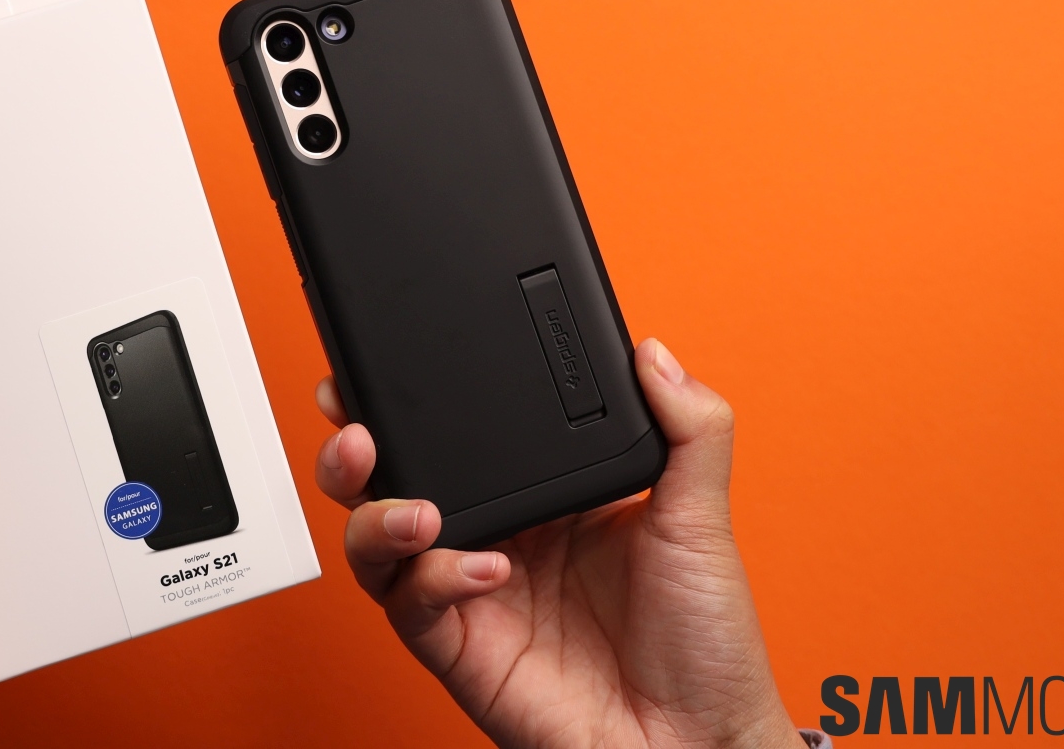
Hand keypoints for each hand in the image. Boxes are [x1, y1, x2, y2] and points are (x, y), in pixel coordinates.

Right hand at [315, 338, 798, 748]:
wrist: (700, 742)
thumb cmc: (706, 646)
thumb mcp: (703, 518)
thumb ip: (690, 429)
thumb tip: (656, 354)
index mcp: (542, 497)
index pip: (462, 436)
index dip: (412, 402)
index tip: (385, 361)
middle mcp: (496, 538)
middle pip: (394, 482)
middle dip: (357, 450)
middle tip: (357, 428)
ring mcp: (471, 595)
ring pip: (378, 543)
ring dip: (376, 515)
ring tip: (416, 510)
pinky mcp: (460, 650)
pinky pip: (412, 606)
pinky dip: (434, 580)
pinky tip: (483, 569)